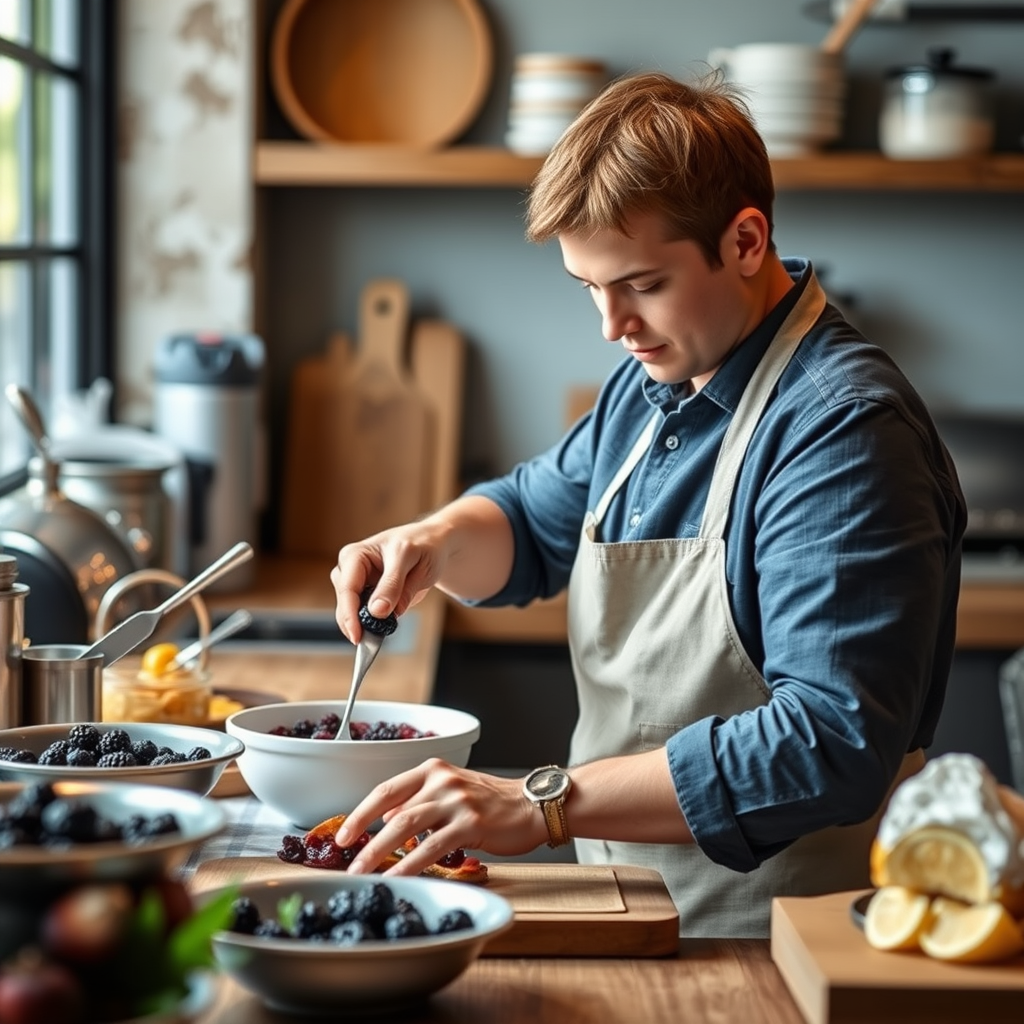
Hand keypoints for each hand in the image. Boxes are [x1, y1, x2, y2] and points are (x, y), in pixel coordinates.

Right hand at [331, 519, 450, 642]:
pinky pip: (364, 615)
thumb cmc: (421, 545)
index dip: (350, 614)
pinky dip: (372, 626)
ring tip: (379, 635)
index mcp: (356, 554)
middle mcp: (350, 569)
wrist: (432, 545)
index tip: (358, 635)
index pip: (347, 588)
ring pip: (352, 612)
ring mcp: (357, 584)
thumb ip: (393, 585)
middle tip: (371, 642)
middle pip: (345, 603)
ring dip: (364, 625)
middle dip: (356, 623)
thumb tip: (377, 611)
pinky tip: (381, 630)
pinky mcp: (367, 596)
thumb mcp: (410, 559)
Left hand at [335, 759, 545, 875]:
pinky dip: (409, 865)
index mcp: (433, 770)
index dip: (361, 813)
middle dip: (363, 837)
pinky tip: (397, 879)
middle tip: (346, 861)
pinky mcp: (471, 822)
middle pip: (391, 808)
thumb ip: (419, 802)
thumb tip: (385, 819)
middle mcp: (442, 780)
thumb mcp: (451, 792)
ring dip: (379, 852)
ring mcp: (456, 800)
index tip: (343, 835)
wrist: (531, 805)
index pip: (386, 789)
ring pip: (406, 825)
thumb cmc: (491, 802)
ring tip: (363, 874)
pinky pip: (431, 847)